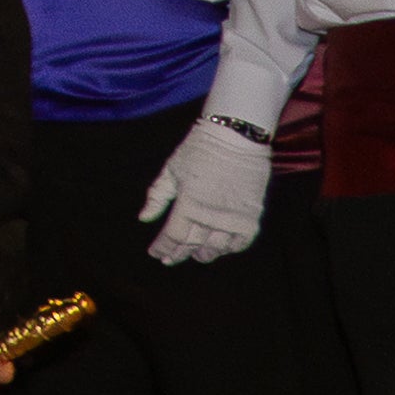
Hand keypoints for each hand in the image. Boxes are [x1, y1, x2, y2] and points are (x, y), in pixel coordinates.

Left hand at [138, 107, 275, 266]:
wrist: (236, 136)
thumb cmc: (199, 149)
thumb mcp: (171, 169)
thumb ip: (157, 196)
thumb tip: (143, 218)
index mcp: (188, 205)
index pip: (172, 237)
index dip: (162, 247)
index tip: (155, 253)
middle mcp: (210, 217)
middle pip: (191, 246)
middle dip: (178, 254)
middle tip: (170, 259)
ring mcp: (232, 219)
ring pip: (215, 249)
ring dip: (203, 254)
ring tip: (195, 254)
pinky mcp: (251, 216)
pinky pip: (240, 243)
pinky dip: (230, 248)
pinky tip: (221, 247)